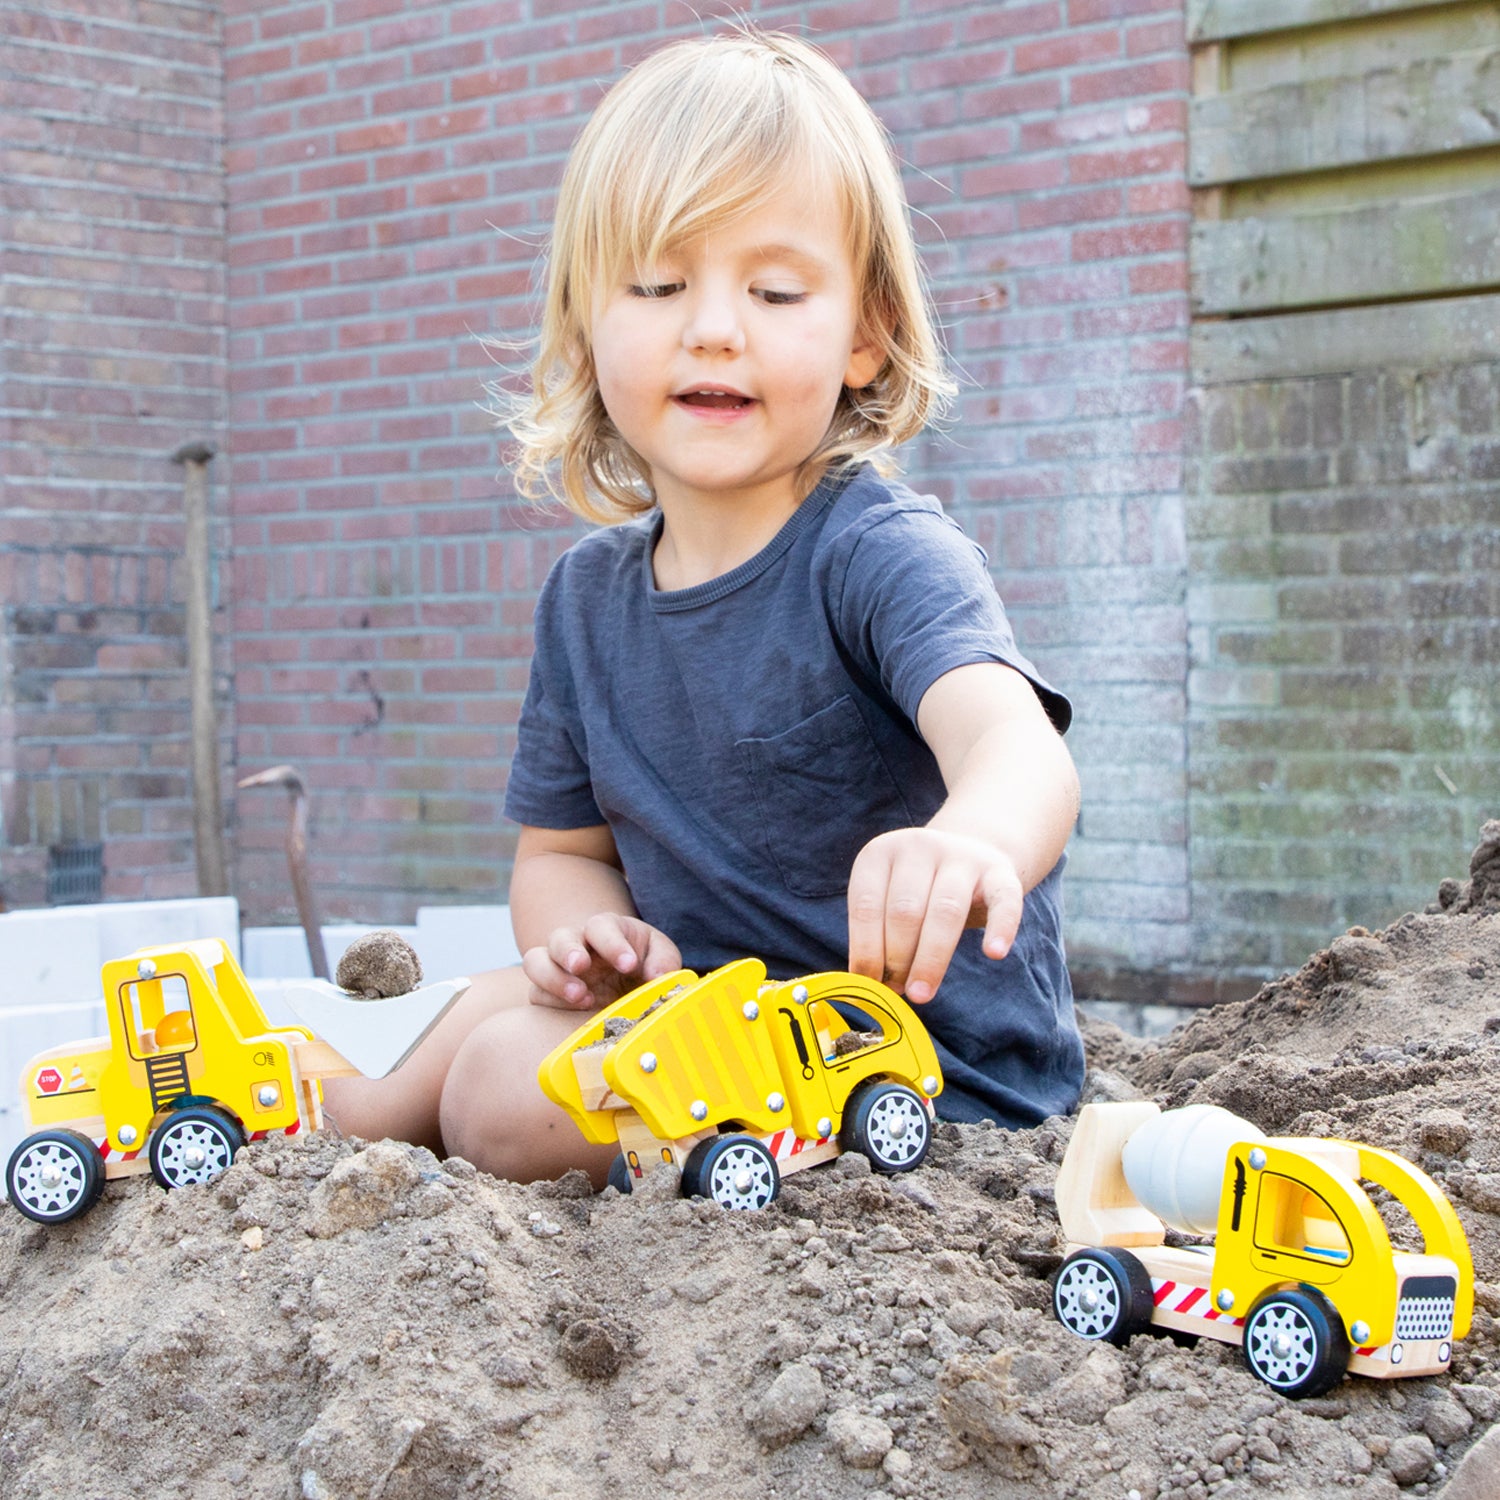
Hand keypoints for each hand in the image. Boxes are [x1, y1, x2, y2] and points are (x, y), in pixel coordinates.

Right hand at [522, 914, 681, 1009]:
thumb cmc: (642, 962)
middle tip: (582, 966)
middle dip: (569, 951)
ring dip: (553, 977)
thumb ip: (664, 960)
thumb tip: (658, 975)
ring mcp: (557, 968)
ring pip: (536, 962)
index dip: (612, 943)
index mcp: (605, 930)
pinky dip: (551, 1001)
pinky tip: (576, 1010)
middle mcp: (576, 944)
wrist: (624, 984)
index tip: (629, 964)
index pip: (601, 926)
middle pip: (560, 938)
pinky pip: (536, 994)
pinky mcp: (546, 994)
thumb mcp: (660, 955)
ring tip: (580, 995)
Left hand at [846, 828, 1023, 1002]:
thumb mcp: (887, 899)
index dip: (866, 949)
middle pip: (905, 911)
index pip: (866, 905)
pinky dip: (1001, 927)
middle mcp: (919, 847)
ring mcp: (961, 856)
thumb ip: (877, 935)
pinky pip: (1004, 901)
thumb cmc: (917, 891)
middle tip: (898, 992)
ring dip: (931, 959)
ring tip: (921, 993)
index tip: (868, 984)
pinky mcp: (999, 871)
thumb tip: (868, 985)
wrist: (966, 852)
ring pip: (945, 911)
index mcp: (880, 854)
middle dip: (898, 959)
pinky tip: (994, 953)